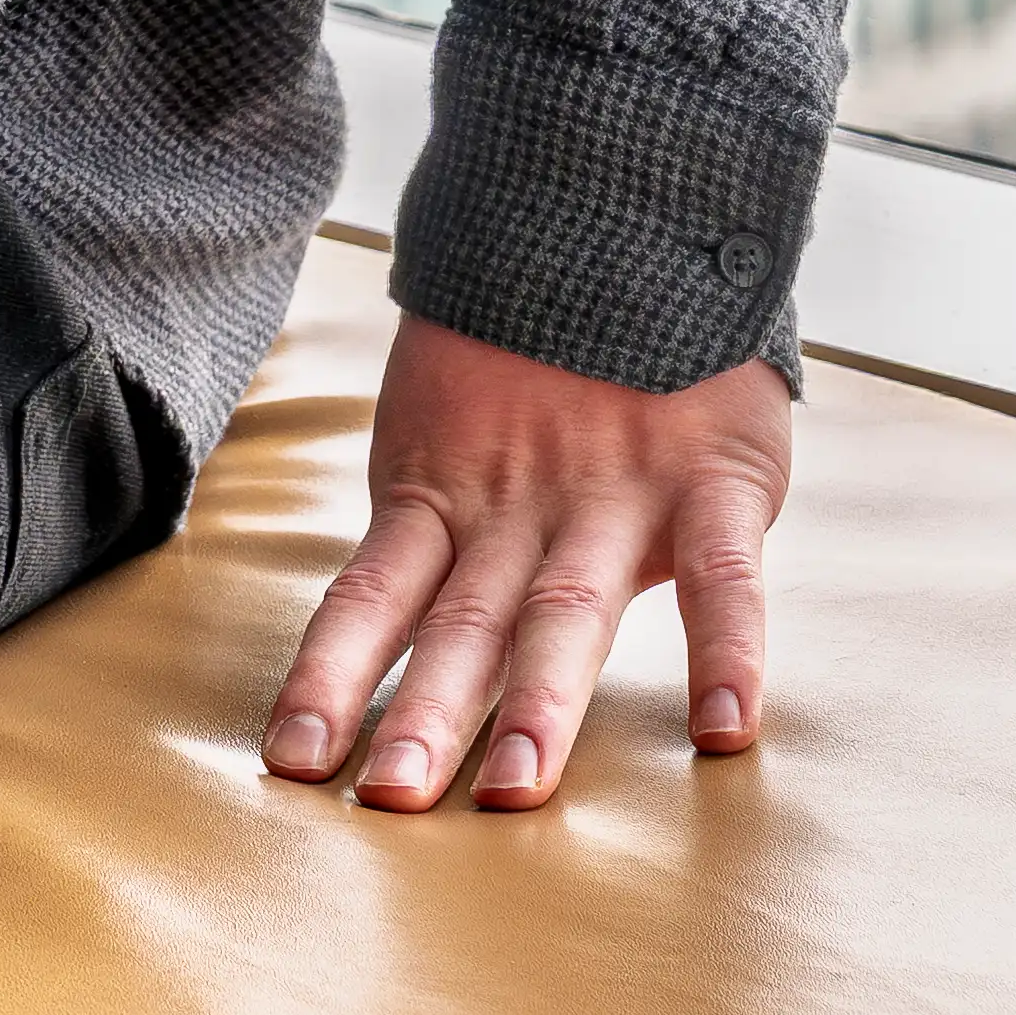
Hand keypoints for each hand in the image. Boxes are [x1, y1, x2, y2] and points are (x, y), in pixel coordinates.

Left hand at [263, 317, 790, 811]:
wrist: (636, 214)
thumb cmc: (541, 346)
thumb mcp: (457, 415)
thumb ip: (433, 511)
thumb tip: (366, 616)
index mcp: (445, 496)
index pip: (369, 596)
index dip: (327, 675)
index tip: (289, 761)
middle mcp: (518, 512)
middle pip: (462, 625)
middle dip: (426, 714)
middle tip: (391, 799)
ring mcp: (614, 497)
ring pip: (566, 612)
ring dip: (539, 703)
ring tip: (513, 793)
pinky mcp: (713, 480)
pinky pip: (724, 575)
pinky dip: (727, 649)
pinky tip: (725, 727)